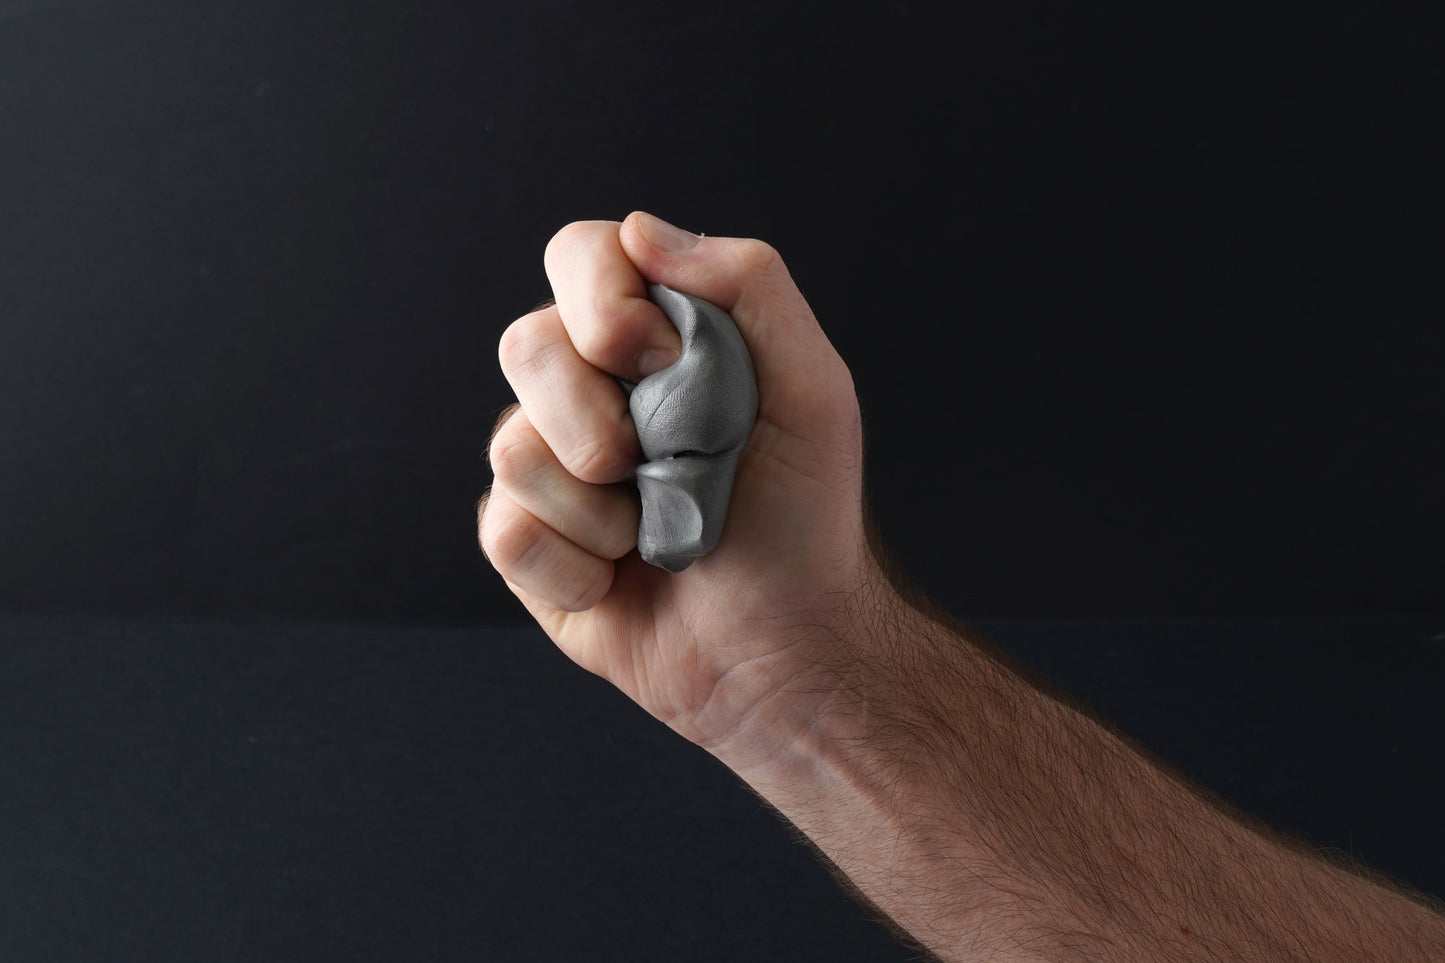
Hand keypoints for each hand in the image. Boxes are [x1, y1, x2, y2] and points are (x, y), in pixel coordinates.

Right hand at [478, 212, 882, 755]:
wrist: (785, 648)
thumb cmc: (806, 518)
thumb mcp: (813, 388)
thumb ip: (749, 284)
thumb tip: (639, 230)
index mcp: (655, 338)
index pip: (580, 256)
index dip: (600, 297)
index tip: (659, 358)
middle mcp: (590, 391)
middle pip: (526, 344)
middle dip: (595, 417)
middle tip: (659, 466)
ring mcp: (552, 468)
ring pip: (510, 445)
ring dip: (602, 508)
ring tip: (656, 535)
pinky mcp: (526, 543)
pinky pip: (505, 529)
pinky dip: (578, 566)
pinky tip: (622, 579)